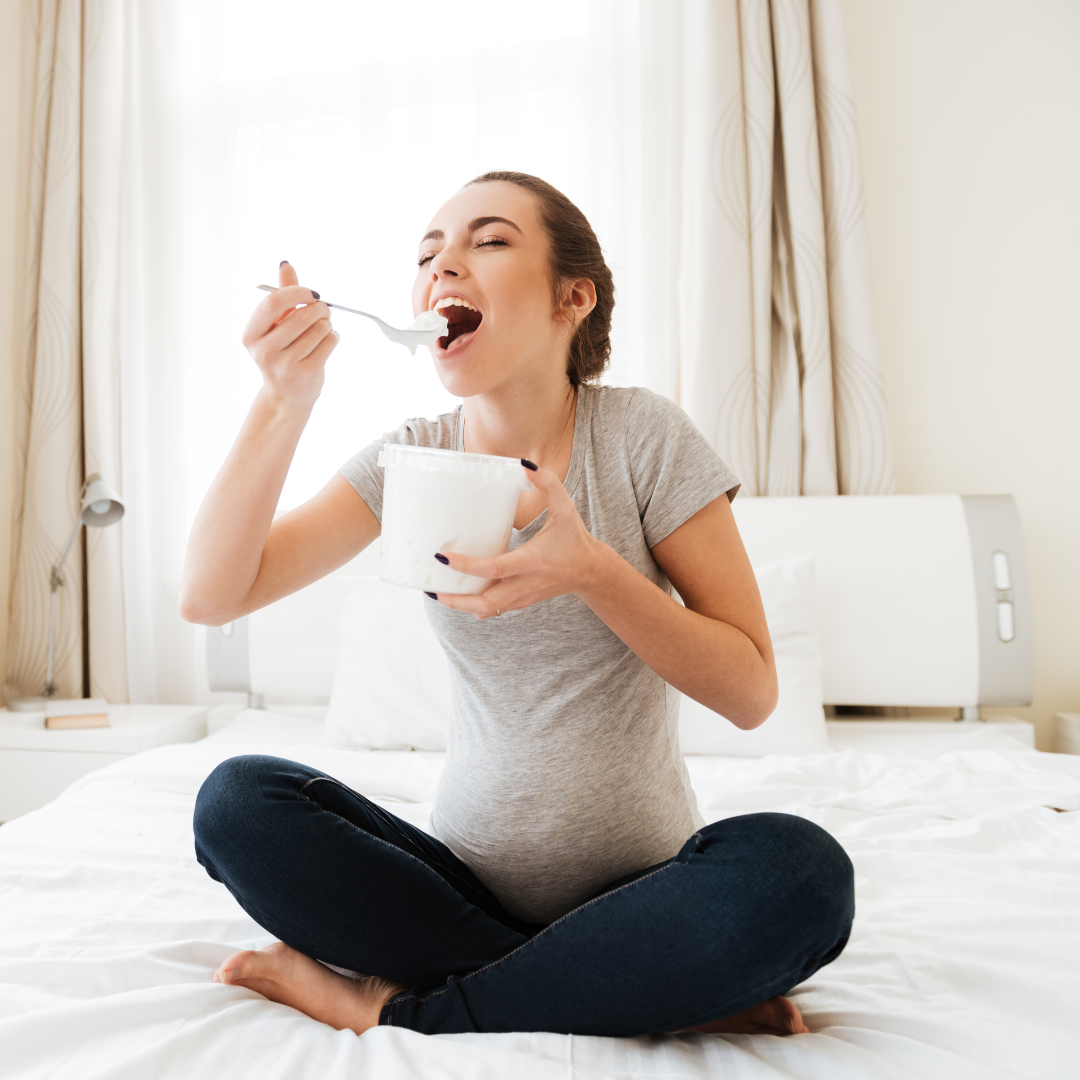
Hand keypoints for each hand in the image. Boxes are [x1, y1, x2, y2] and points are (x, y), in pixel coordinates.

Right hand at [241, 261, 337, 408]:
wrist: (287, 394)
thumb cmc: (282, 352)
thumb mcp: (276, 324)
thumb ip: (282, 295)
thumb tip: (286, 264)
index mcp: (251, 334)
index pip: (273, 303)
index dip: (296, 292)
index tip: (310, 293)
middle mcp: (264, 351)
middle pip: (301, 316)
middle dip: (319, 308)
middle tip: (324, 309)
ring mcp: (285, 365)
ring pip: (319, 328)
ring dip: (327, 323)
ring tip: (321, 329)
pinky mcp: (306, 373)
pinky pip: (329, 342)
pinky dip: (332, 337)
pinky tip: (325, 343)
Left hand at [433, 462, 607, 618]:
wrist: (590, 572)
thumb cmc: (575, 539)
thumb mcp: (566, 507)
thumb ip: (548, 483)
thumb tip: (524, 463)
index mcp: (531, 561)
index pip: (493, 569)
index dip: (466, 565)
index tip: (443, 556)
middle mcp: (524, 583)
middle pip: (484, 603)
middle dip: (455, 600)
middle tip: (432, 588)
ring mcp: (522, 597)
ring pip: (486, 611)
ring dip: (461, 606)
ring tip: (439, 593)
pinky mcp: (521, 602)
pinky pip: (493, 609)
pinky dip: (474, 605)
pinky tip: (460, 594)